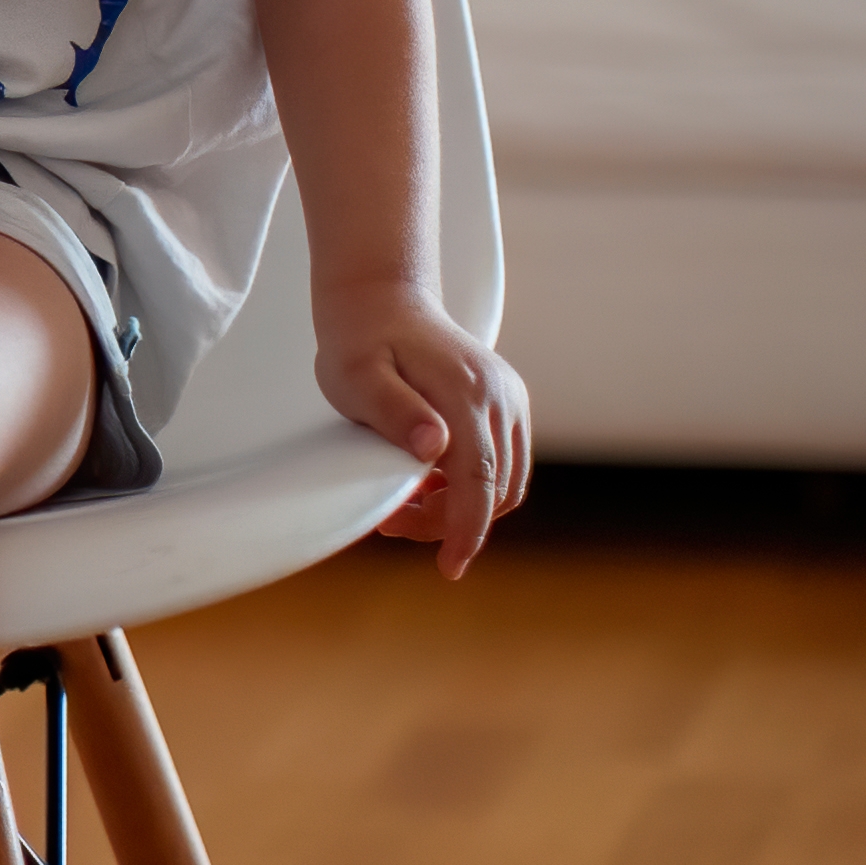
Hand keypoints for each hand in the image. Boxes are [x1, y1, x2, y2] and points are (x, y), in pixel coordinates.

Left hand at [314, 279, 530, 577]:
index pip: (480, 479)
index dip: (467, 530)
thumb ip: (392, 411)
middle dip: (452, 521)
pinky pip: (504, 462)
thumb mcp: (355, 375)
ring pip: (506, 481)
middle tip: (392, 521)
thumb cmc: (361, 339)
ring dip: (463, 506)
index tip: (449, 567)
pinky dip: (474, 485)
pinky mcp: (508, 403)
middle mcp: (501, 397)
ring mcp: (510, 399)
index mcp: (466, 394)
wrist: (383, 298)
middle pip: (496, 489)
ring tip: (405, 498)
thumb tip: (434, 447)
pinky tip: (427, 481)